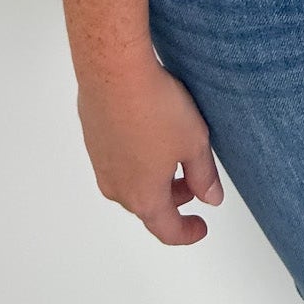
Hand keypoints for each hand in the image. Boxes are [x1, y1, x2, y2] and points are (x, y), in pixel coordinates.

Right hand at [77, 56, 225, 245]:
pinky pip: (117, 160)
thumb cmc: (155, 108)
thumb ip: (204, 175)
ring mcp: (100, 163)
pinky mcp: (93, 139)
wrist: (113, 71)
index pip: (167, 230)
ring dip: (154, 178)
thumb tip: (211, 198)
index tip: (200, 227)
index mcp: (144, 197)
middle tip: (193, 184)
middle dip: (173, 200)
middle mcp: (117, 187)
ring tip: (173, 155)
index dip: (187, 232)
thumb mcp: (194, 143)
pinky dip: (136, 158)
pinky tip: (148, 133)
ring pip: (131, 182)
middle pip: (147, 206)